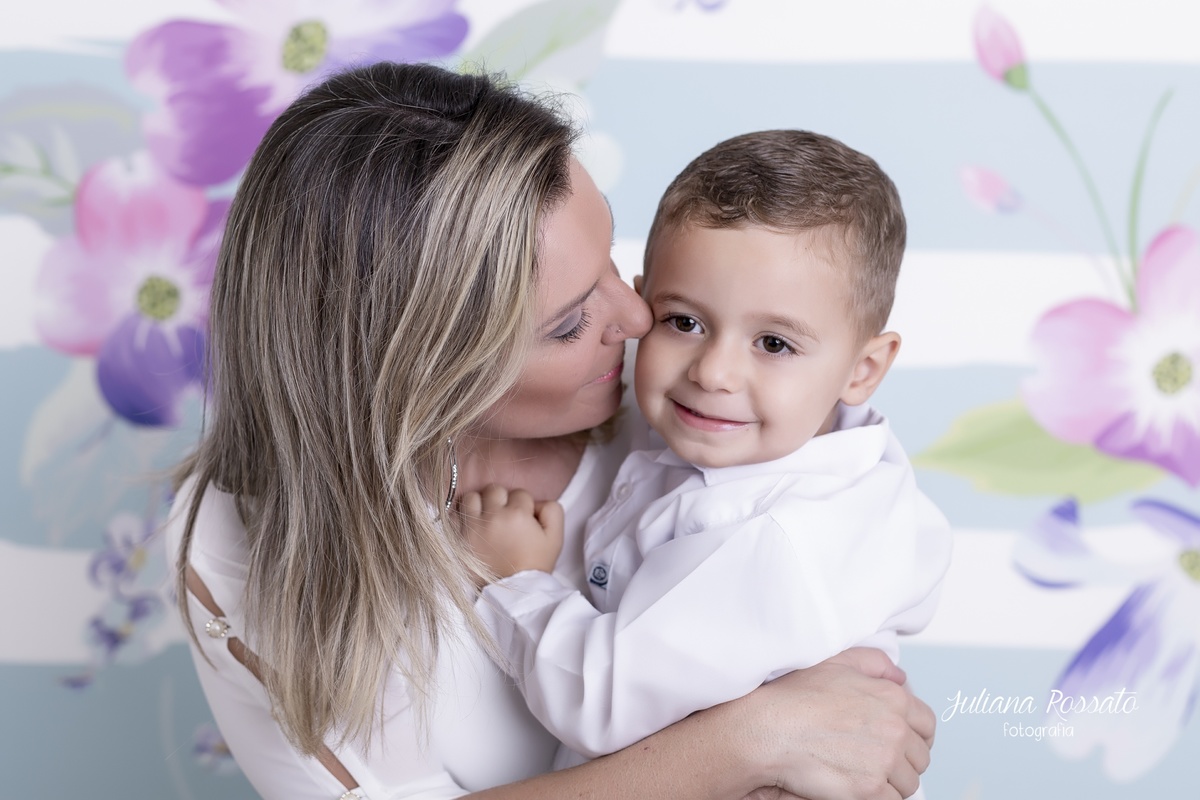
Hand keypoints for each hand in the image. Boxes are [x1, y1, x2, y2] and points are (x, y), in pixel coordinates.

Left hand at [460, 485, 563, 582]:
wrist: (516, 592)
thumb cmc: (535, 564)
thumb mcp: (556, 538)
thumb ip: (552, 510)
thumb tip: (535, 502)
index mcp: (517, 515)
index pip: (520, 493)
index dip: (524, 506)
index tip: (524, 520)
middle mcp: (493, 517)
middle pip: (494, 490)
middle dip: (502, 500)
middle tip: (506, 517)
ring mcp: (473, 527)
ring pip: (472, 497)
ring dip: (480, 504)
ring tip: (487, 518)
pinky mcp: (458, 539)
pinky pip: (453, 515)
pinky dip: (461, 517)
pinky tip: (472, 525)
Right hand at [739, 648, 934, 799]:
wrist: (769, 729)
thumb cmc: (795, 696)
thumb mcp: (836, 662)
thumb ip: (874, 663)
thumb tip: (900, 677)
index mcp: (892, 698)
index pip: (926, 724)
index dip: (915, 734)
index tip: (901, 742)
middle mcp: (895, 729)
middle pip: (920, 757)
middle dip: (903, 760)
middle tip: (878, 760)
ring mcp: (884, 761)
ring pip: (908, 783)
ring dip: (891, 782)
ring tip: (865, 774)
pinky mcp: (869, 789)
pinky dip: (877, 796)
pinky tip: (857, 786)